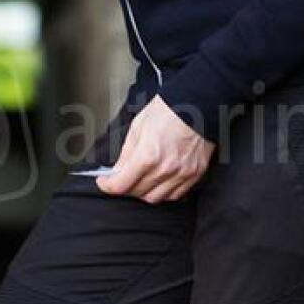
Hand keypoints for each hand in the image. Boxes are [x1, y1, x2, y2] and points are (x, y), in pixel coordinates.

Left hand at [97, 96, 214, 203]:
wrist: (198, 105)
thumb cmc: (169, 110)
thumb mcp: (138, 127)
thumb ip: (126, 153)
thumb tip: (117, 170)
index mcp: (148, 155)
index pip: (121, 185)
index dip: (108, 186)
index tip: (105, 183)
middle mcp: (165, 169)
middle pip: (137, 193)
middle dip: (125, 188)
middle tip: (121, 179)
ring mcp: (182, 174)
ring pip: (156, 198)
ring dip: (143, 192)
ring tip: (139, 180)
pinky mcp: (195, 175)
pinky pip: (175, 195)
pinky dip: (163, 192)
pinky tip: (158, 182)